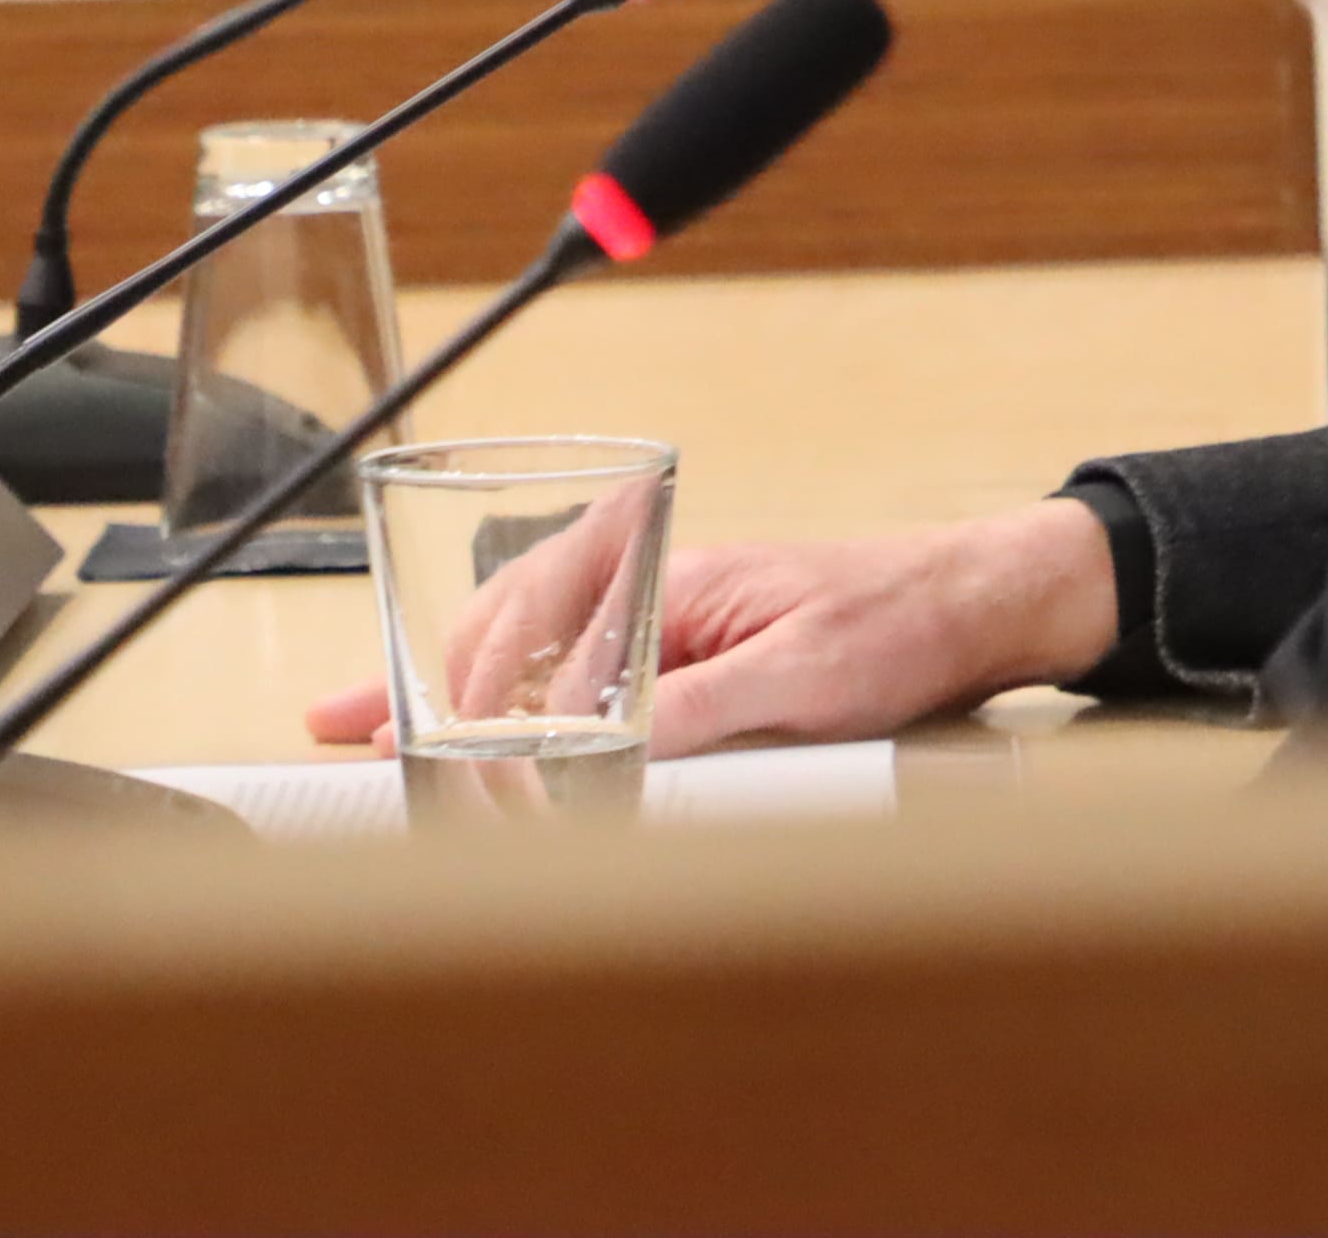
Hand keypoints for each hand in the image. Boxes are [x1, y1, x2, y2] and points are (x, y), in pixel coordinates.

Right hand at [306, 502, 1123, 758]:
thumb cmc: (906, 622)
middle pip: (508, 628)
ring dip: (452, 691)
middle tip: (343, 729)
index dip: (463, 684)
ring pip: (530, 652)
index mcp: (669, 575)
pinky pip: (577, 677)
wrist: (984, 605)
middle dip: (426, 678)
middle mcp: (656, 590)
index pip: (532, 623)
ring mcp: (668, 624)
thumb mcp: (802, 680)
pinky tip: (466, 733)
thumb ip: (692, 712)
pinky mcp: (689, 660)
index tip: (407, 734)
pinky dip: (512, 702)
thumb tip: (590, 751)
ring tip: (359, 728)